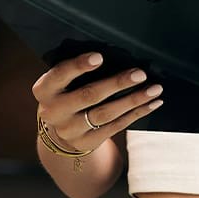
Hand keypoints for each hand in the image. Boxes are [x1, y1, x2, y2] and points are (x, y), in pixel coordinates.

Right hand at [31, 52, 164, 152]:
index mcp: (44, 90)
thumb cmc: (66, 94)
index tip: (99, 57)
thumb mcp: (61, 83)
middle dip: (117, 83)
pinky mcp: (88, 142)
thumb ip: (76, 72)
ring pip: (106, 113)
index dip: (79, 66)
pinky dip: (136, 113)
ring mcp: (71, 130)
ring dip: (133, 100)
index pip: (60, 75)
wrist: (59, 132)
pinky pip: (116, 126)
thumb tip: (115, 55)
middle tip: (140, 74)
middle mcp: (54, 111)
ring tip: (154, 89)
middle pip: (88, 96)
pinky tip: (152, 103)